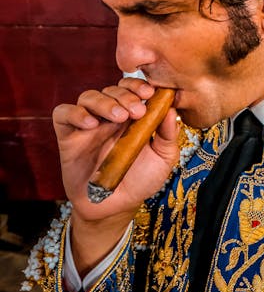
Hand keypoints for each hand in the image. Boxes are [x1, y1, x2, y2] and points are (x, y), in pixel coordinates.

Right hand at [53, 78, 178, 272]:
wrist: (115, 207)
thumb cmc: (141, 180)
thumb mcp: (163, 158)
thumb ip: (168, 134)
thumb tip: (171, 109)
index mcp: (133, 116)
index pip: (132, 88)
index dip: (138, 85)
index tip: (150, 93)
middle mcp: (110, 116)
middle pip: (112, 90)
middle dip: (125, 95)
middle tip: (137, 111)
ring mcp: (88, 125)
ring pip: (89, 97)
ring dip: (104, 102)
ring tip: (118, 118)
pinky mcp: (69, 137)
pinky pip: (63, 114)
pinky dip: (75, 113)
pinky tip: (90, 124)